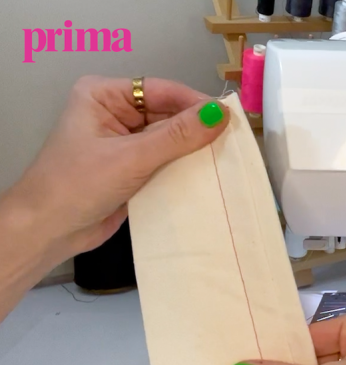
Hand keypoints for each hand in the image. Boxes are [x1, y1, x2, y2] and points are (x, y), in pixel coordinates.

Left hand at [6, 76, 229, 260]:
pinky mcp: (133, 168)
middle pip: (168, 113)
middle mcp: (115, 113)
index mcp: (104, 95)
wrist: (49, 231)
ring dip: (193, 150)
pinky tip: (208, 174)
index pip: (160, 90)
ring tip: (227, 158)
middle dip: (196, 128)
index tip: (229, 118)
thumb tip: (220, 114)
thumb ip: (177, 136)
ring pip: (170, 138)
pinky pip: (167, 160)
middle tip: (233, 141)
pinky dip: (185, 167)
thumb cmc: (77, 186)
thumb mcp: (131, 158)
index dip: (195, 103)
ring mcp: (125, 142)